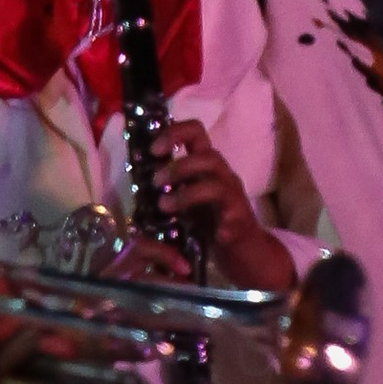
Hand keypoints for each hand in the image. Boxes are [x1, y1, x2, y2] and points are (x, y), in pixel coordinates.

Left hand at [143, 116, 294, 295]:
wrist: (245, 250)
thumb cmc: (210, 223)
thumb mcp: (187, 200)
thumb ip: (170, 188)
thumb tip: (138, 181)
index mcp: (207, 167)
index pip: (196, 133)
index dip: (175, 133)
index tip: (154, 149)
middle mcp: (222, 176)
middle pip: (207, 156)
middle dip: (179, 166)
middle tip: (156, 182)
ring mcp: (233, 198)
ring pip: (215, 184)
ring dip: (187, 193)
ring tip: (165, 206)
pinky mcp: (239, 221)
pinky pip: (230, 216)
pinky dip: (218, 225)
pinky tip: (209, 234)